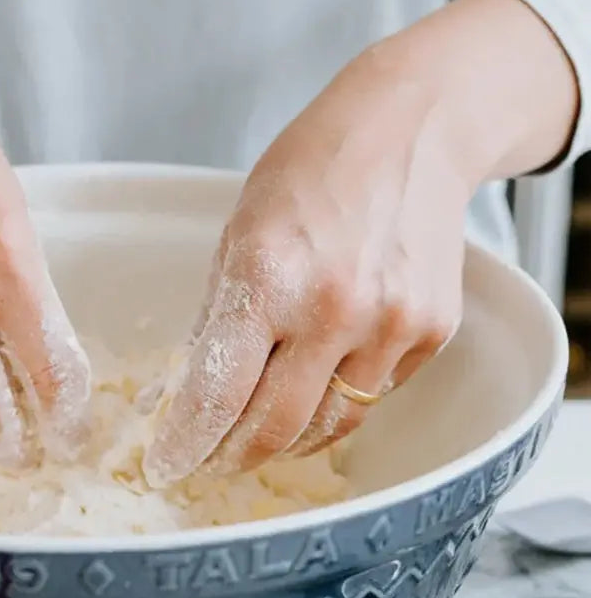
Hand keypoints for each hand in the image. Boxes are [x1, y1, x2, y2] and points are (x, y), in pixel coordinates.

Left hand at [143, 48, 468, 486]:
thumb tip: (185, 397)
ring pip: (329, 425)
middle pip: (275, 429)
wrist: (414, 130)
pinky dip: (338, 401)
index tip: (166, 466)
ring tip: (260, 435)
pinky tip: (321, 379)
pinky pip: (373, 395)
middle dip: (233, 458)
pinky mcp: (432, 333)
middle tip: (210, 464)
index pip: (216, 395)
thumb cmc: (312, 174)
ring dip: (287, 441)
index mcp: (269, 278)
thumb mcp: (239, 236)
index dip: (185, 444)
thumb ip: (217, 322)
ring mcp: (391, 325)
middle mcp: (335, 310)